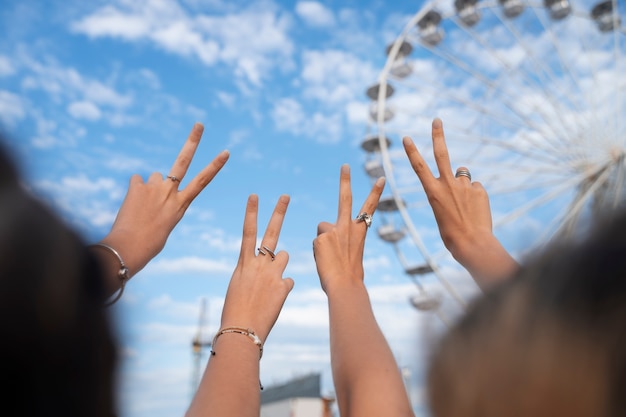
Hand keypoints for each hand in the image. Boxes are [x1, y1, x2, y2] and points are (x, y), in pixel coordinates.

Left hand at [100, 123, 228, 279]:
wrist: (129, 248)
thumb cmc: (149, 243)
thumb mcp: (164, 223)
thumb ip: (163, 201)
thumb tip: (151, 182)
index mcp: (181, 205)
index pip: (202, 181)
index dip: (215, 165)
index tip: (225, 152)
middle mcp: (170, 192)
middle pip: (183, 161)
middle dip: (193, 141)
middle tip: (199, 124)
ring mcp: (154, 188)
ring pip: (153, 178)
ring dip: (149, 187)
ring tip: (142, 207)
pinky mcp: (137, 186)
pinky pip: (136, 182)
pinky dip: (134, 191)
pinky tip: (130, 205)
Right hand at [220, 194, 293, 341]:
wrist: (241, 331)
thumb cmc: (236, 311)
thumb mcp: (239, 287)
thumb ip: (254, 273)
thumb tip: (271, 270)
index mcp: (243, 263)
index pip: (248, 231)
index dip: (251, 212)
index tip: (255, 195)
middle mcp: (258, 264)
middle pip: (271, 232)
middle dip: (278, 212)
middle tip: (286, 196)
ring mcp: (272, 274)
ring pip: (284, 256)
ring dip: (280, 263)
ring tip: (270, 282)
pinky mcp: (283, 286)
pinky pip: (288, 281)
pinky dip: (283, 288)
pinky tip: (274, 300)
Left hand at [313, 164, 384, 292]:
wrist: (345, 285)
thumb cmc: (350, 277)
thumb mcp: (351, 254)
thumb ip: (342, 240)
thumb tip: (329, 238)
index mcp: (360, 231)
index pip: (369, 208)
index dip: (376, 192)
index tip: (381, 178)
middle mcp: (347, 226)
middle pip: (345, 198)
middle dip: (345, 180)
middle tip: (344, 165)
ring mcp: (334, 230)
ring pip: (322, 229)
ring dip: (323, 242)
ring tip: (330, 258)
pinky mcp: (321, 237)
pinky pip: (315, 243)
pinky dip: (317, 252)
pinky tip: (324, 261)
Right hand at [403, 118, 517, 286]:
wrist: (471, 243)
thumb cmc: (452, 234)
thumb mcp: (442, 211)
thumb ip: (450, 191)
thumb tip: (464, 174)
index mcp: (432, 192)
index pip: (419, 167)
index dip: (412, 151)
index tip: (407, 137)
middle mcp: (447, 184)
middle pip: (442, 153)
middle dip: (438, 135)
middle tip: (437, 119)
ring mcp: (464, 186)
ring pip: (463, 174)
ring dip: (463, 183)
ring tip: (465, 204)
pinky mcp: (479, 190)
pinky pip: (476, 188)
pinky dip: (476, 197)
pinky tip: (476, 211)